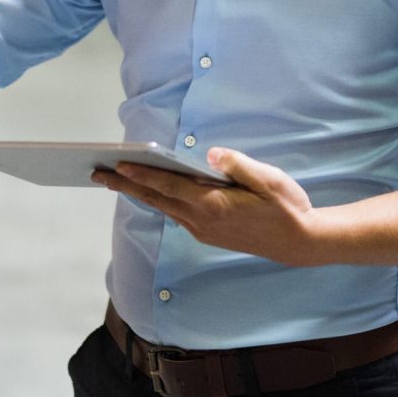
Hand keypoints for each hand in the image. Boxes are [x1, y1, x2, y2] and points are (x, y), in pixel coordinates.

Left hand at [92, 147, 321, 266]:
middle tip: (97, 173)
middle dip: (125, 185)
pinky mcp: (209, 233)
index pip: (168, 186)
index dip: (141, 174)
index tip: (116, 163)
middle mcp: (203, 221)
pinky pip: (176, 213)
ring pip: (164, 207)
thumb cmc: (286, 206)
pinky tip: (150, 191)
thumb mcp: (268, 179)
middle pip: (156, 199)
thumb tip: (209, 153)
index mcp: (214, 205)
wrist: (300, 242)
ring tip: (116, 178)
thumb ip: (237, 164)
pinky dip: (158, 200)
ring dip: (138, 193)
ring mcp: (204, 230)